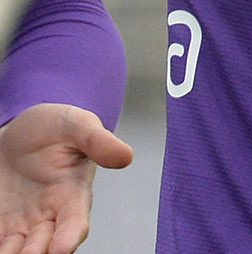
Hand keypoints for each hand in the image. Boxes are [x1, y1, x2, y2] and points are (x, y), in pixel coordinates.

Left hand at [0, 104, 131, 253]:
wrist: (20, 131)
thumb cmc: (55, 126)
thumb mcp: (76, 124)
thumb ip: (98, 140)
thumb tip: (126, 155)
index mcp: (73, 193)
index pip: (75, 222)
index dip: (69, 237)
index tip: (61, 250)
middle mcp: (50, 214)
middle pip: (46, 246)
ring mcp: (23, 221)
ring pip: (20, 251)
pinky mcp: (2, 223)